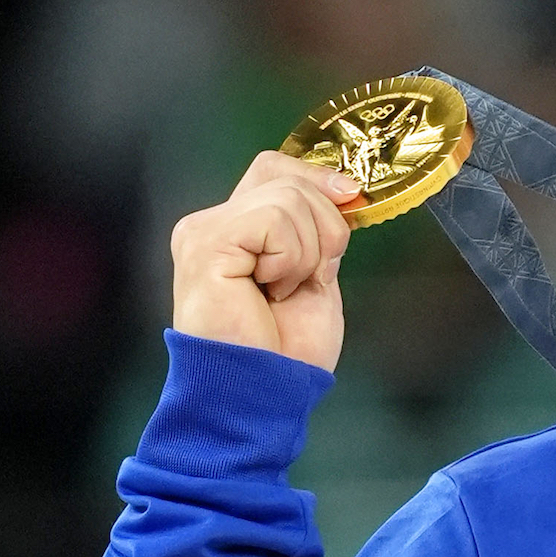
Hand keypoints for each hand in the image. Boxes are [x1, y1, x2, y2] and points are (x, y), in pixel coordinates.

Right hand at [170, 151, 361, 371]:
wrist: (264, 388)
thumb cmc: (287, 346)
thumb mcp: (315, 271)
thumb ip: (318, 228)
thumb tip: (344, 187)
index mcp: (236, 227)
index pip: (275, 167)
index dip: (316, 176)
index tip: (350, 196)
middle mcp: (211, 222)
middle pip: (287, 179)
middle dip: (324, 227)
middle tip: (308, 278)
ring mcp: (204, 231)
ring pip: (288, 199)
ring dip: (308, 252)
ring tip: (282, 291)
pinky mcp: (206, 244)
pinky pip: (274, 221)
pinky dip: (290, 259)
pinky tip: (270, 291)